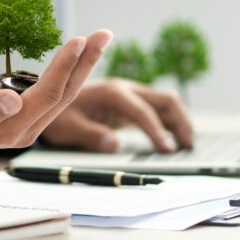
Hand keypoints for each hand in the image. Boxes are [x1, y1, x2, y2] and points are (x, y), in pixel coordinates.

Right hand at [0, 30, 113, 157]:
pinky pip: (55, 93)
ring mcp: (28, 124)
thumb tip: (13, 101)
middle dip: (85, 62)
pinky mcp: (27, 115)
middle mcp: (25, 130)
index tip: (78, 41)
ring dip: (83, 65)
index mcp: (9, 130)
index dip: (64, 68)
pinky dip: (70, 72)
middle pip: (65, 94)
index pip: (46, 96)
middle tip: (104, 34)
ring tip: (100, 40)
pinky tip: (81, 57)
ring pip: (64, 94)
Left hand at [40, 78, 193, 152]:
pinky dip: (171, 122)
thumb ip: (90, 135)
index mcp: (112, 92)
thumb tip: (113, 144)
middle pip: (164, 99)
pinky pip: (158, 110)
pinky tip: (176, 139)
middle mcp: (126, 88)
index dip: (156, 131)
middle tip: (188, 147)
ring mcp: (132, 94)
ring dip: (180, 120)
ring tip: (188, 145)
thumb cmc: (59, 116)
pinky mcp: (133, 103)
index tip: (167, 150)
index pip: (142, 111)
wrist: (51, 99)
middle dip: (180, 121)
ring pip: (166, 102)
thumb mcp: (68, 128)